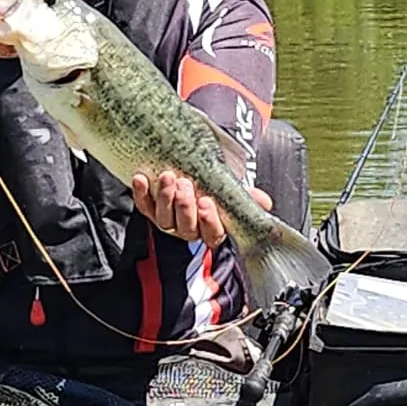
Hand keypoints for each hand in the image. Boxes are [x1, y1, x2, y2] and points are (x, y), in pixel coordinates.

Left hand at [132, 169, 272, 247]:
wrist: (190, 172)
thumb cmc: (215, 186)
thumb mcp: (233, 191)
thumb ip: (249, 198)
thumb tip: (265, 203)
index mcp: (210, 228)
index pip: (211, 234)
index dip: (208, 221)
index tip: (208, 202)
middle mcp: (188, 229)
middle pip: (184, 227)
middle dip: (184, 206)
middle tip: (185, 184)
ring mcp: (167, 220)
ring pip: (163, 218)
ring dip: (165, 198)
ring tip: (168, 177)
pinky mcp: (150, 209)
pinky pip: (144, 206)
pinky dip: (141, 193)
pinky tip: (141, 178)